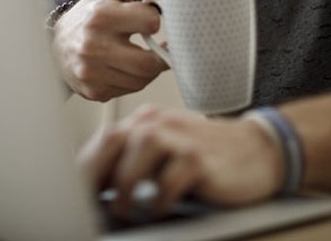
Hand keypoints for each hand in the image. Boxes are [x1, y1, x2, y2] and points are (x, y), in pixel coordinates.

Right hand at [52, 0, 167, 101]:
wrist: (58, 43)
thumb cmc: (90, 13)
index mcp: (100, 16)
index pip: (150, 22)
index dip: (154, 19)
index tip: (148, 19)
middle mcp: (92, 46)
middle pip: (148, 62)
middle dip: (160, 54)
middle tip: (159, 46)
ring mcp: (91, 72)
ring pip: (141, 80)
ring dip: (149, 68)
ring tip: (143, 54)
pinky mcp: (94, 90)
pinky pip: (129, 90)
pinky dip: (134, 79)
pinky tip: (128, 66)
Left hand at [78, 105, 282, 217]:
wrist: (259, 150)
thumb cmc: (208, 156)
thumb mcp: (166, 150)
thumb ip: (134, 159)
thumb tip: (94, 188)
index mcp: (145, 120)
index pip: (103, 141)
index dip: (84, 169)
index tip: (71, 193)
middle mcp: (157, 123)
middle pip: (111, 143)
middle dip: (93, 176)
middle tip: (87, 203)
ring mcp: (178, 138)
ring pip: (134, 160)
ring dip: (123, 190)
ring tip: (123, 210)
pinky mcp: (197, 159)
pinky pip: (166, 182)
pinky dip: (156, 201)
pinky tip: (157, 209)